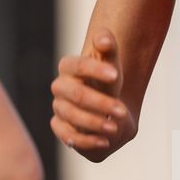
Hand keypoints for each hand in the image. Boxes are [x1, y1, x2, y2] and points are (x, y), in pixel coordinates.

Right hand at [51, 31, 133, 159]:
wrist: (107, 105)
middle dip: (100, 103)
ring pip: (71, 116)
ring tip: (114, 127)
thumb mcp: (112, 64)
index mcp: (69, 66)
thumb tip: (103, 37)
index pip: (79, 66)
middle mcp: (60, 87)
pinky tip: (104, 141)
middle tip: (121, 110)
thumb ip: (108, 48)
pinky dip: (85, 140)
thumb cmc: (108, 81)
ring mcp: (58, 107)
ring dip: (94, 123)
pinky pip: (66, 136)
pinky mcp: (60, 127)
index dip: (96, 69)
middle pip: (76, 95)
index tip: (115, 75)